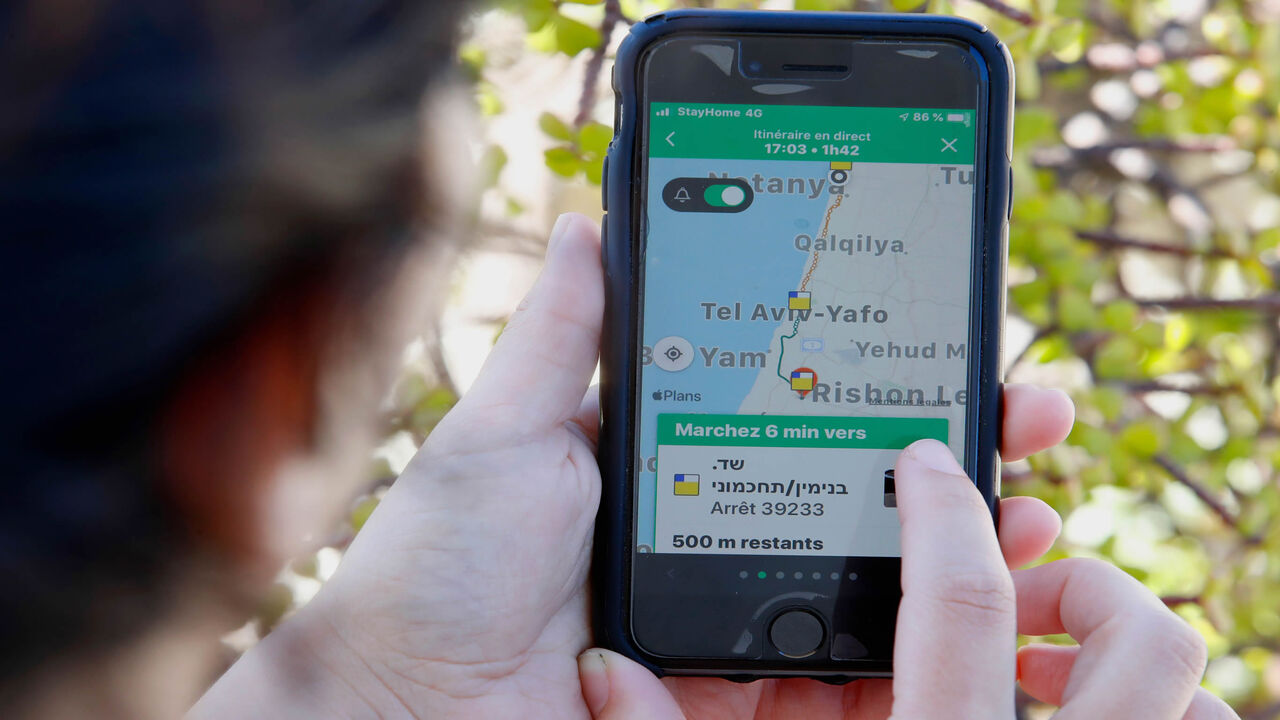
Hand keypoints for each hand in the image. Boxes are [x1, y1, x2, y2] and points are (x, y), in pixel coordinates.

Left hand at [192, 214, 1227, 719]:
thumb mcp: (509, 432)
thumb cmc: (441, 568)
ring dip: (957, 554)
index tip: (954, 350)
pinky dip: (904, 653)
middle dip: (950, 461)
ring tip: (1032, 508)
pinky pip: (828, 684)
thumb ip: (565, 334)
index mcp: (672, 472)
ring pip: (863, 593)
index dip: (882, 384)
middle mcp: (709, 544)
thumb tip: (586, 217)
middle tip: (1024, 416)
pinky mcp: (728, 703)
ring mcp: (725, 631)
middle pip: (850, 501)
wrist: (402, 710)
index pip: (800, 415)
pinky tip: (972, 604)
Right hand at [579, 429, 1232, 712]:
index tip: (922, 465)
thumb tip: (606, 674)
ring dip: (1122, 652)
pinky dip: (1146, 714)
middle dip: (1084, 582)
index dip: (944, 511)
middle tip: (1014, 586)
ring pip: (1186, 698)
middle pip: (1135, 641)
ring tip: (1042, 658)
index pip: (965, 605)